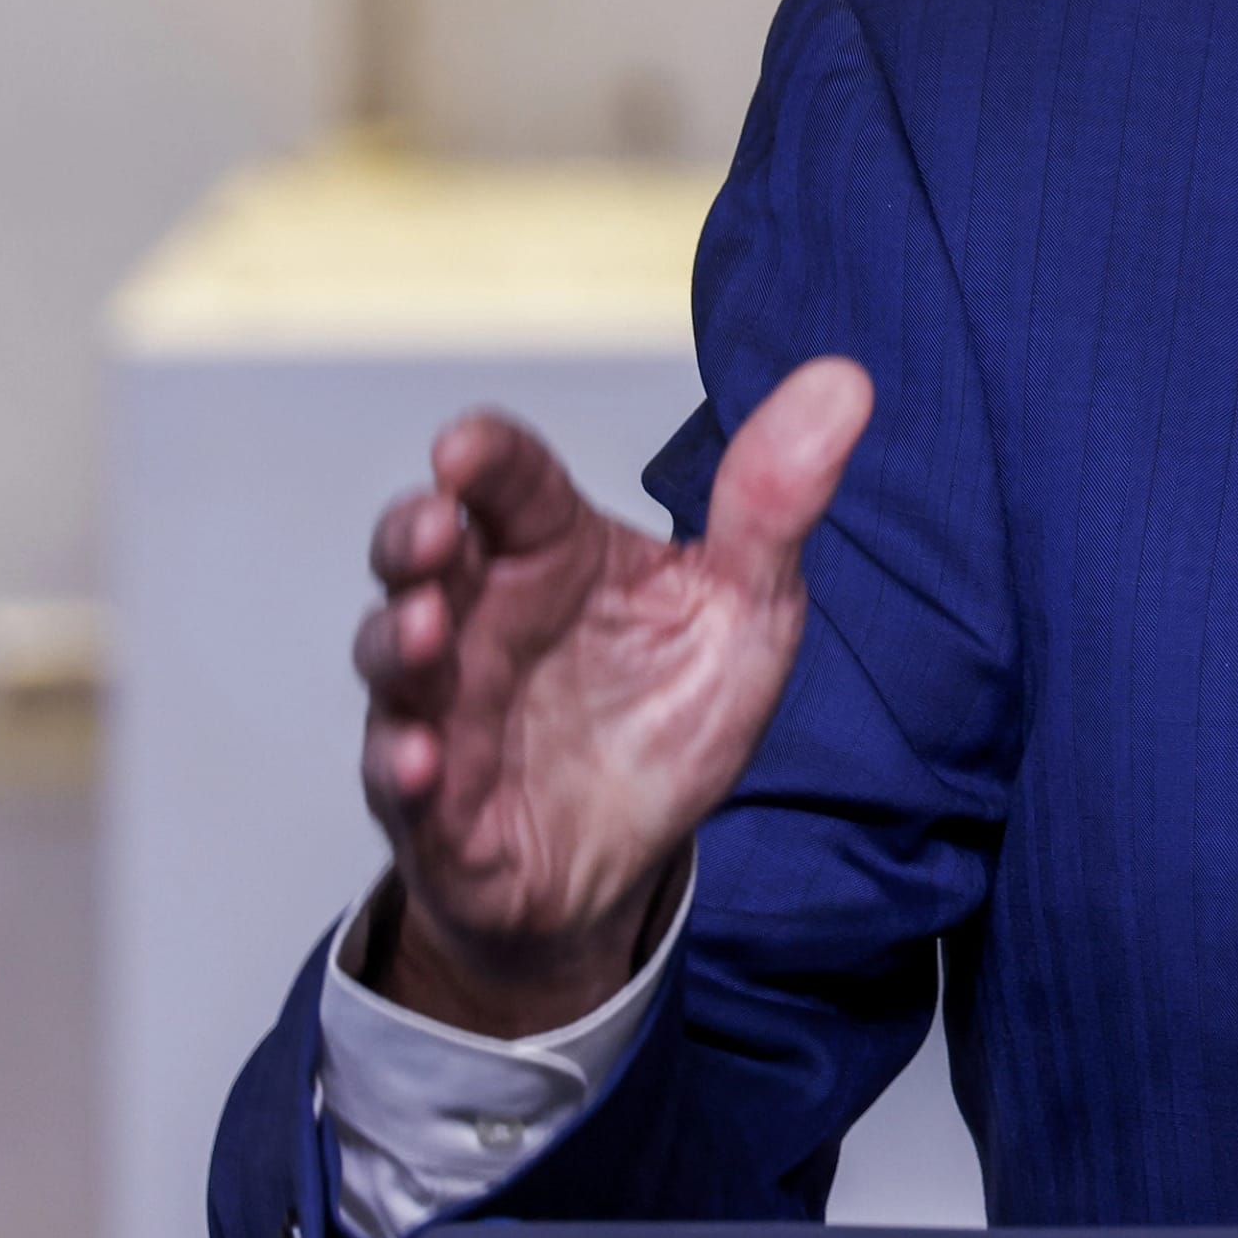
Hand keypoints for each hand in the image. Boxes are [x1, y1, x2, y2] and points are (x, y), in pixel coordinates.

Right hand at [353, 360, 873, 1034]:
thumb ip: (774, 503)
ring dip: (400, 640)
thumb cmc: (668, 712)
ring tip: (429, 628)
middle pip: (422, 557)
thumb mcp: (746, 607)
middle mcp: (483, 619)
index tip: (466, 443)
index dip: (487, 458)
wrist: (632, 857)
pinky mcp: (435, 805)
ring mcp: (446, 708)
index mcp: (554, 555)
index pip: (514, 487)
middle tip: (435, 524)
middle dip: (413, 533)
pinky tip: (422, 762)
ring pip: (394, 659)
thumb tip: (844, 381)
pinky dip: (405, 767)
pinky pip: (400, 782)